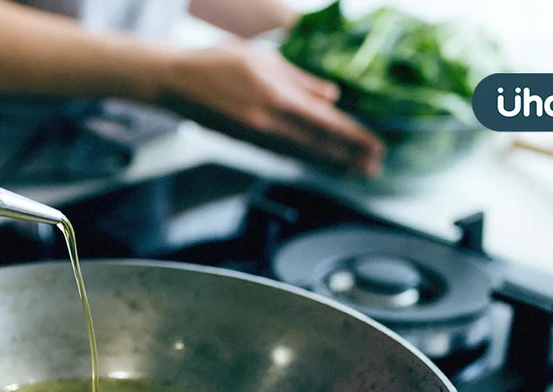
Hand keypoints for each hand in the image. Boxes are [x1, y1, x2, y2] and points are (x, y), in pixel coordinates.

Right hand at [160, 41, 383, 176]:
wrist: (176, 81)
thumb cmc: (219, 62)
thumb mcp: (265, 59)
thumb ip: (300, 80)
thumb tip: (332, 96)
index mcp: (278, 98)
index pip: (326, 123)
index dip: (353, 138)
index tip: (375, 147)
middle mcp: (270, 122)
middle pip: (318, 145)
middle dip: (348, 158)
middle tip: (373, 169)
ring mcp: (257, 135)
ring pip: (301, 153)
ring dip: (329, 163)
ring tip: (353, 171)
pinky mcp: (246, 141)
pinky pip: (282, 152)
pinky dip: (304, 158)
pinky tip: (318, 162)